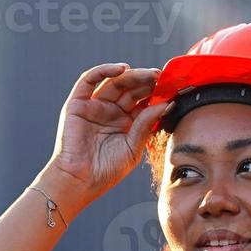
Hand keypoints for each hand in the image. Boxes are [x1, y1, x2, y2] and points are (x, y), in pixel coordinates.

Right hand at [42, 63, 169, 210]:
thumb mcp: (133, 148)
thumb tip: (165, 104)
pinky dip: (105, 70)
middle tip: (162, 77)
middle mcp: (110, 111)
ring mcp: (94, 106)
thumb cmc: (105, 171)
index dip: (156, 93)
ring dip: (133, 75)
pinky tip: (122, 69)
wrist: (80, 181)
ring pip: (115, 82)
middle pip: (131, 89)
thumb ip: (146, 125)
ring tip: (150, 75)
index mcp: (125, 123)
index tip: (172, 87)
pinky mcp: (78, 103)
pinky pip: (89, 80)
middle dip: (147, 81)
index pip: (143, 101)